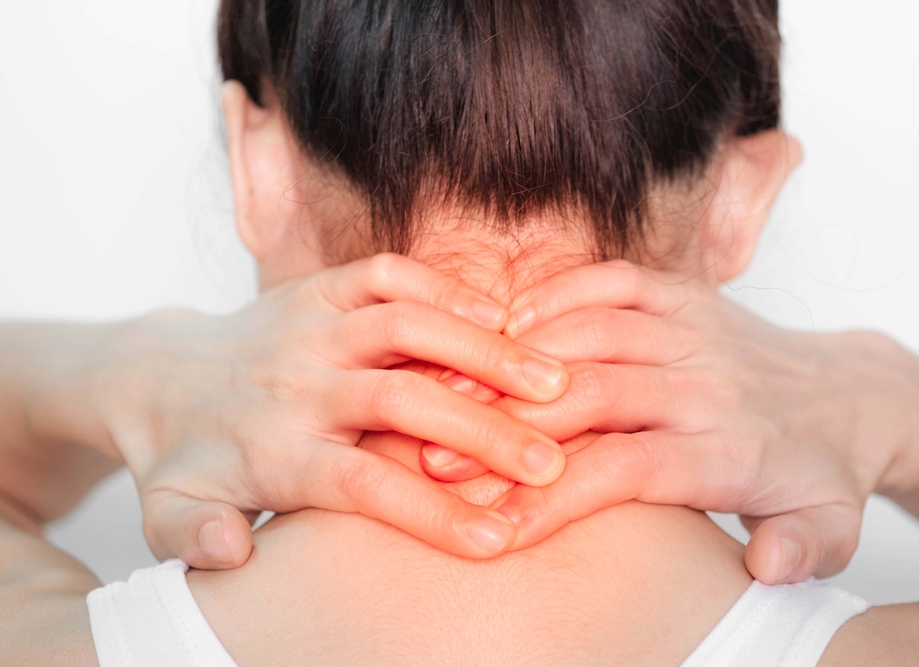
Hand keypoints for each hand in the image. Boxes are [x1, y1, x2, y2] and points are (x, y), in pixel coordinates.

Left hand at [95, 254, 569, 567]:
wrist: (156, 377)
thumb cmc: (185, 459)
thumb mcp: (166, 516)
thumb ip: (191, 538)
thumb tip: (233, 551)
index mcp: (274, 451)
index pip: (361, 484)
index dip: (431, 512)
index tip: (498, 540)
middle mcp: (297, 385)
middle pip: (398, 401)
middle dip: (481, 430)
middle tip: (550, 459)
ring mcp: (309, 327)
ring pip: (403, 327)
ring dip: (481, 351)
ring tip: (553, 379)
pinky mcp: (318, 286)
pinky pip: (385, 274)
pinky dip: (444, 289)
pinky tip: (502, 316)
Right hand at [421, 261, 910, 583]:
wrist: (852, 396)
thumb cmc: (818, 474)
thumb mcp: (832, 530)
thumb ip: (804, 550)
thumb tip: (765, 565)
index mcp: (731, 450)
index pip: (628, 470)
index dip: (555, 498)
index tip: (494, 526)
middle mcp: (708, 384)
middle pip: (596, 394)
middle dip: (511, 426)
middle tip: (438, 456)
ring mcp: (697, 330)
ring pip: (596, 331)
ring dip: (518, 358)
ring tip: (449, 390)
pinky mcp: (688, 294)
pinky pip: (615, 280)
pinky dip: (558, 295)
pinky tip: (504, 322)